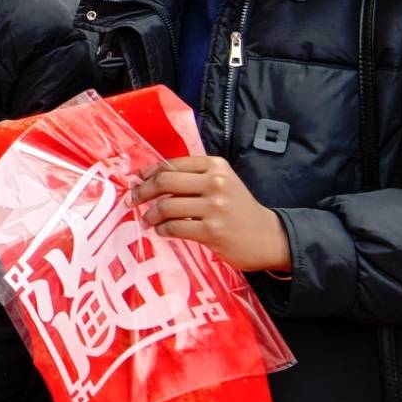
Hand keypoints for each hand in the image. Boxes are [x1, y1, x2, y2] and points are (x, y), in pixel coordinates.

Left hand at [133, 156, 290, 273]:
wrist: (268, 237)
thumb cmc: (239, 208)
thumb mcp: (222, 182)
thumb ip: (193, 177)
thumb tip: (149, 178)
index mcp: (216, 165)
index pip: (172, 164)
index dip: (149, 172)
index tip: (137, 180)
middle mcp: (215, 182)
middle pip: (164, 181)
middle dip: (142, 191)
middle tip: (132, 200)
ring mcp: (214, 207)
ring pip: (166, 206)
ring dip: (150, 214)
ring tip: (148, 220)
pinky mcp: (211, 231)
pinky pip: (174, 227)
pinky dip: (162, 229)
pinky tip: (162, 231)